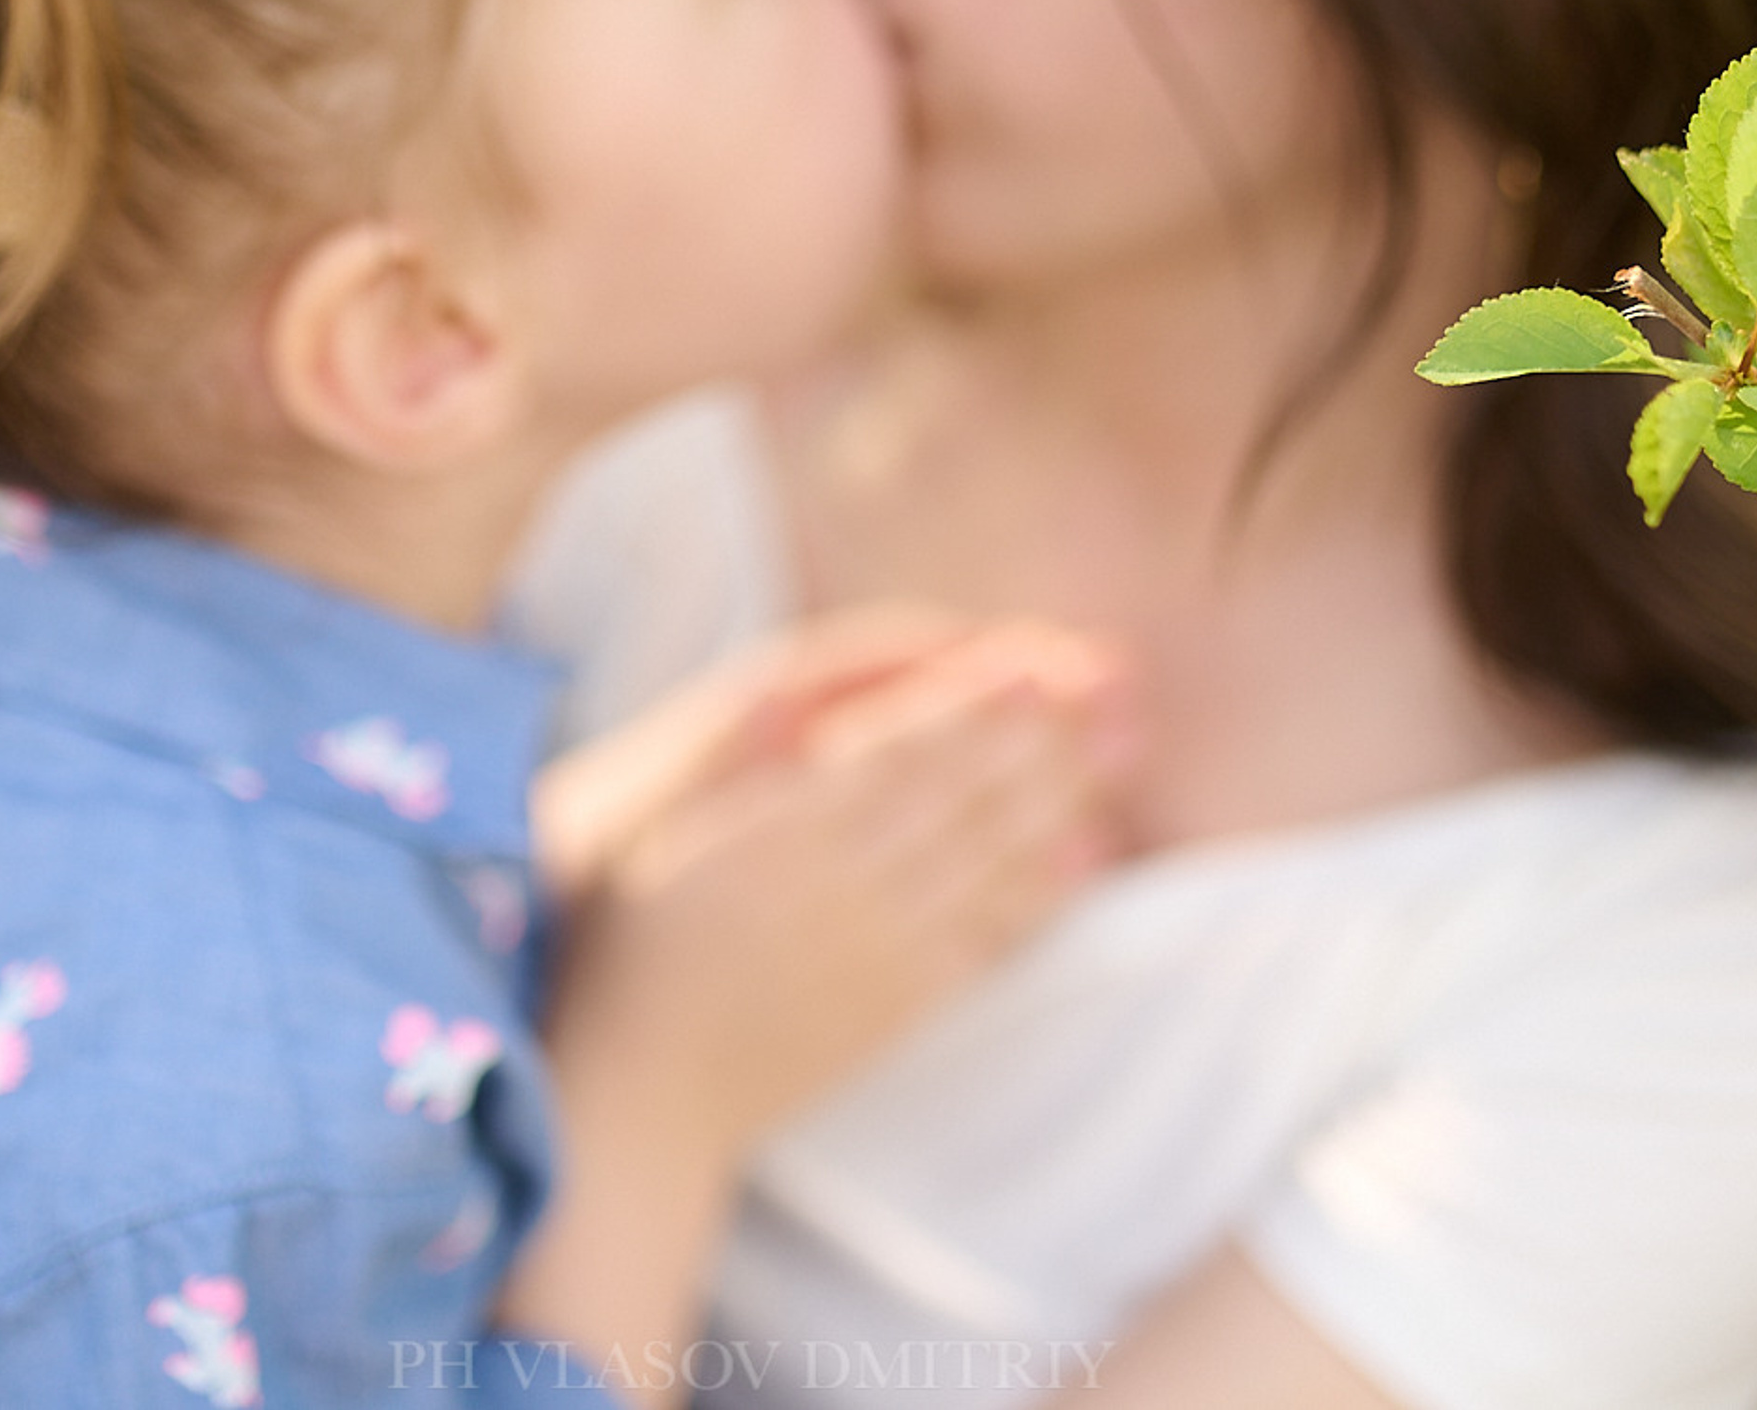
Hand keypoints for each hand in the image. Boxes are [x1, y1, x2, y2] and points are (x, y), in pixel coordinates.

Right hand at [499, 623, 1129, 1381]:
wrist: (640, 1093)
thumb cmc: (634, 940)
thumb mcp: (661, 832)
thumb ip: (729, 762)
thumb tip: (776, 691)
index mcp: (778, 829)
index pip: (897, 752)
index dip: (972, 706)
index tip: (1036, 663)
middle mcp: (840, 884)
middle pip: (962, 797)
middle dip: (1046, 737)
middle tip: (1118, 685)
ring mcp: (874, 951)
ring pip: (985, 859)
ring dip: (1060, 797)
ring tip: (1123, 746)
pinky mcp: (896, 1007)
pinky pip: (983, 941)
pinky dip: (1038, 895)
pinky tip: (1084, 854)